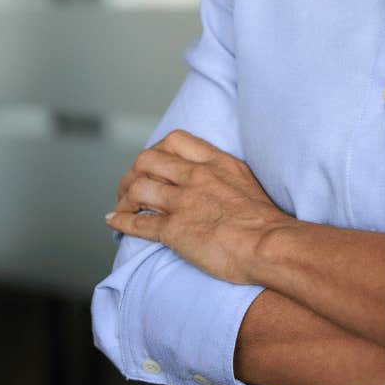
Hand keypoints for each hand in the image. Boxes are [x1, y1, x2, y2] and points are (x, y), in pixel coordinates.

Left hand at [103, 129, 293, 285]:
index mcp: (216, 163)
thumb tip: (212, 183)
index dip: (157, 150)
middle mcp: (197, 177)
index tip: (155, 164)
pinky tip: (114, 222)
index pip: (174, 140)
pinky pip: (137, 221)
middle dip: (133, 172)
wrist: (270, 245)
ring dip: (124, 198)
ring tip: (123, 206)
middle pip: (147, 160)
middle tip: (131, 187)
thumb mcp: (246, 182)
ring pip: (138, 188)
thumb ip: (224, 176)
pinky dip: (121, 221)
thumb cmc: (266, 220)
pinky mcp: (174, 230)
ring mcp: (183, 202)